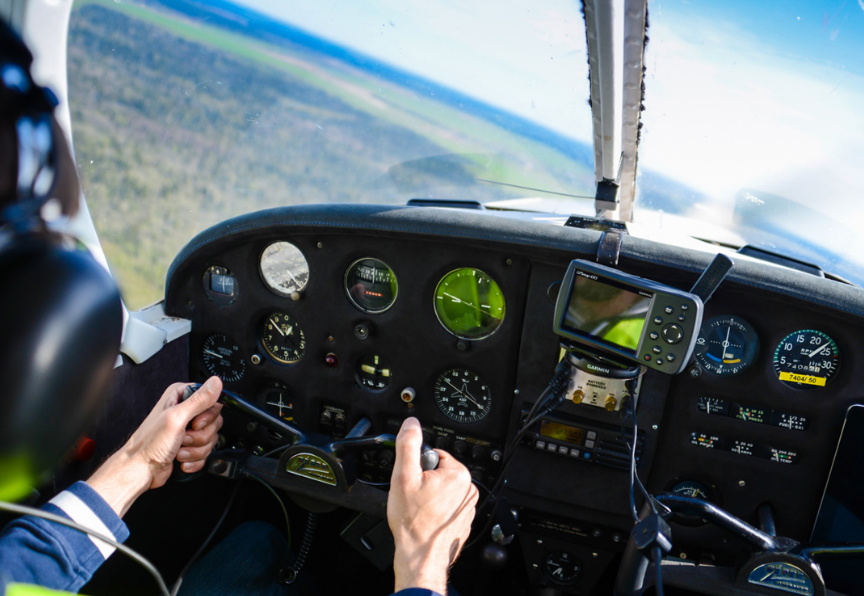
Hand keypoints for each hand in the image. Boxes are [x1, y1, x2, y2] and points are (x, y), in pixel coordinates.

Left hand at [87, 377, 223, 516]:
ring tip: (179, 449)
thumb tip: (216, 381)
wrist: (141, 470)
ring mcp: (188, 429)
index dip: (207, 415)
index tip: (195, 423)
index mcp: (180, 396)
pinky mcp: (190, 445)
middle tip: (183, 437)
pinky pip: (206, 451)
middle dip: (200, 435)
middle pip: (214, 421)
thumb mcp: (176, 418)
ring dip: (196, 449)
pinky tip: (180, 458)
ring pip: (211, 438)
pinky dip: (195, 458)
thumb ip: (199, 400)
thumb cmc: (149, 444)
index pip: (212, 399)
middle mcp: (185, 410)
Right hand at [387, 418, 477, 593]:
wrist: (420, 557)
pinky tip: (427, 520)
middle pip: (439, 472)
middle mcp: (469, 489)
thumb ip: (408, 444)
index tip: (413, 482)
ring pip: (443, 491)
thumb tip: (412, 424)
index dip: (418, 467)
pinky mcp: (464, 521)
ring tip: (420, 511)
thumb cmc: (413, 522)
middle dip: (425, 482)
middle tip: (414, 498)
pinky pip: (448, 507)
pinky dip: (437, 511)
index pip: (435, 455)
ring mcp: (469, 507)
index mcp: (459, 474)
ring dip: (431, 497)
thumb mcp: (403, 476)